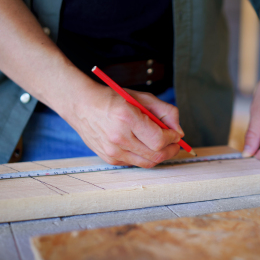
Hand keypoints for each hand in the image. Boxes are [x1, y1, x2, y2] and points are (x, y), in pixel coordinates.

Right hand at [65, 84, 183, 167]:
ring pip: (147, 162)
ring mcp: (112, 151)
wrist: (81, 105)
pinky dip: (144, 156)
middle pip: (155, 155)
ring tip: (162, 145)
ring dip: (160, 155)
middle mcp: (118, 137)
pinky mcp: (109, 159)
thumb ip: (165, 112)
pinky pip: (135, 163)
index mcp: (126, 118)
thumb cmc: (111, 99)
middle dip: (171, 150)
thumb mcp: (141, 97)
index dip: (172, 139)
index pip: (158, 140)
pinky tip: (143, 145)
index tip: (176, 134)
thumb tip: (179, 132)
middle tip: (175, 143)